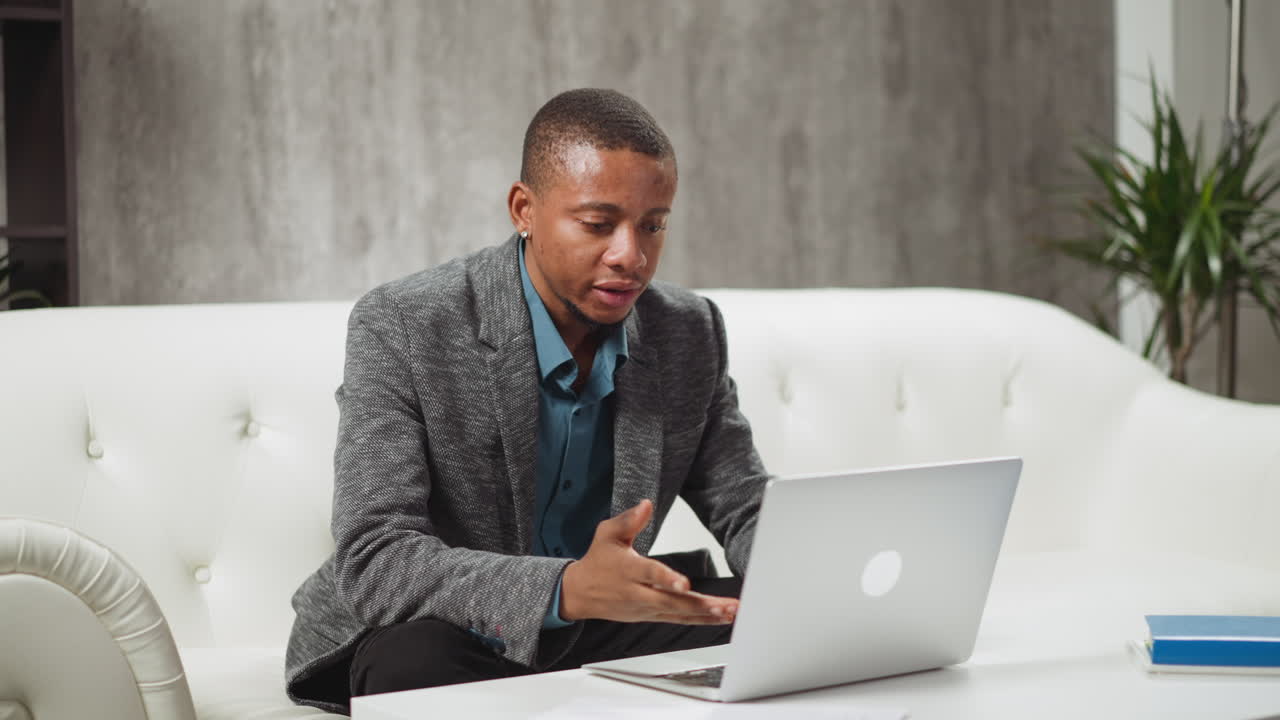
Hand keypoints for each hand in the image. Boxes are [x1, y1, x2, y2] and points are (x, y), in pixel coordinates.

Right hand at [559, 500, 738, 624]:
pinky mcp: (652, 616)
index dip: (667, 579)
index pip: (650, 574)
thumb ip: (628, 520)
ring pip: (679, 613)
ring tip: (730, 612)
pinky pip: (679, 620)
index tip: (684, 583)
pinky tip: (720, 618)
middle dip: (700, 605)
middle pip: (672, 601)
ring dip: (706, 614)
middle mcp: (638, 593)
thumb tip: (646, 505)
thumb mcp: (607, 534)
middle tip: (725, 605)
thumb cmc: (598, 560)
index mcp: (628, 570)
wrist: (580, 592)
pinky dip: (700, 620)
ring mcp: (646, 608)